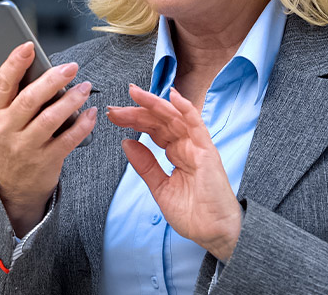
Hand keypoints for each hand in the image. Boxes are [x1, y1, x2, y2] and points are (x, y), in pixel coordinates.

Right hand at [0, 42, 97, 236]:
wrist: (13, 185)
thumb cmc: (5, 141)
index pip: (1, 84)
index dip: (14, 63)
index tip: (29, 46)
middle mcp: (6, 130)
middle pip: (29, 100)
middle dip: (52, 80)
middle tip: (71, 66)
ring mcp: (26, 147)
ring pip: (50, 119)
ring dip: (71, 101)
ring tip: (85, 87)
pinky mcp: (46, 160)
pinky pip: (67, 140)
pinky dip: (82, 125)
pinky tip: (90, 112)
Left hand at [107, 84, 242, 260]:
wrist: (212, 232)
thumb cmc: (193, 213)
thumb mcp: (160, 187)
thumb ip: (145, 165)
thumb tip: (126, 143)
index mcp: (177, 153)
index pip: (153, 129)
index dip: (134, 121)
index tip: (114, 116)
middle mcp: (187, 146)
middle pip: (160, 121)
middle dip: (137, 112)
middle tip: (116, 108)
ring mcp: (197, 147)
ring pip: (174, 117)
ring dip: (154, 104)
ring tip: (135, 94)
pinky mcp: (207, 151)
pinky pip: (197, 125)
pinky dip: (186, 109)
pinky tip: (173, 96)